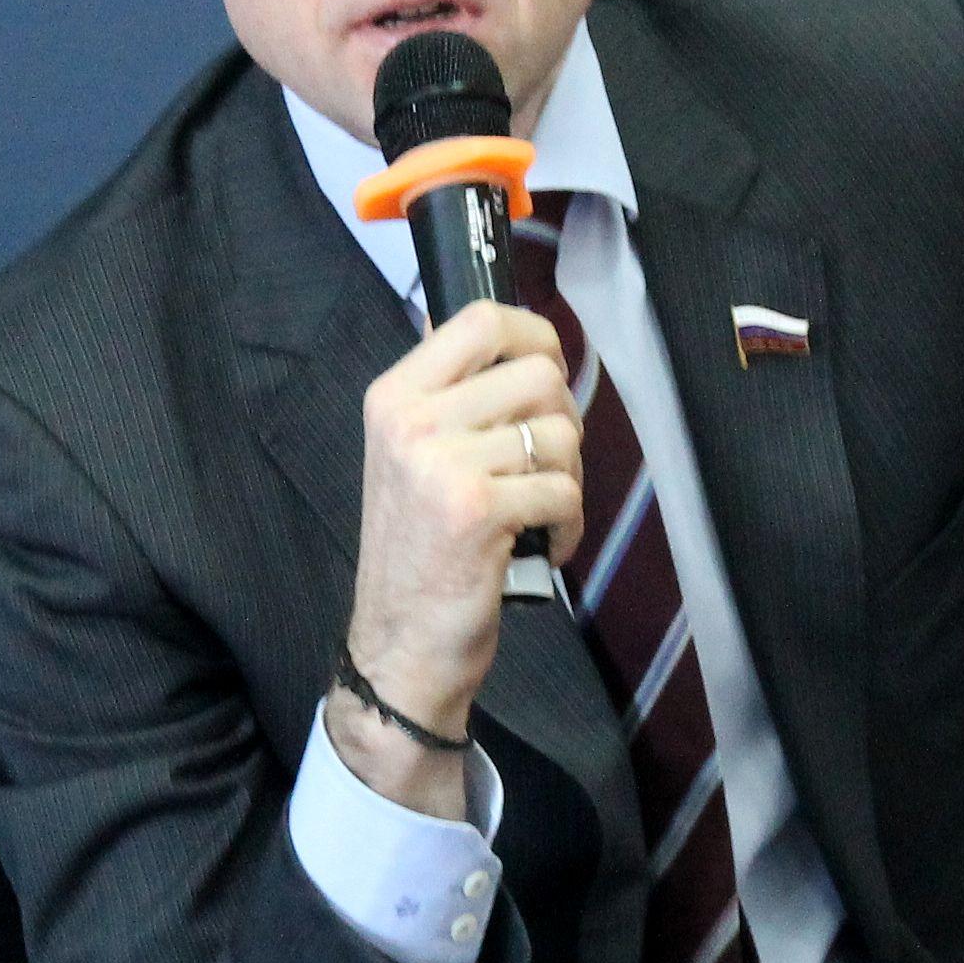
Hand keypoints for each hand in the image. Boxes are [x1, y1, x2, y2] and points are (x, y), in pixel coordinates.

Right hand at [338, 301, 582, 808]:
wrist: (398, 645)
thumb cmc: (418, 550)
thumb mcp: (412, 456)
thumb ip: (455, 398)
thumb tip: (520, 338)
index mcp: (394, 396)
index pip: (481, 318)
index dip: (535, 334)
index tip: (546, 369)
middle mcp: (410, 421)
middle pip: (539, 373)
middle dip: (564, 420)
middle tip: (545, 465)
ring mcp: (441, 464)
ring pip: (560, 434)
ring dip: (569, 479)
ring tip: (539, 512)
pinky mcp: (478, 510)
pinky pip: (564, 491)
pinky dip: (568, 526)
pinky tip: (540, 547)